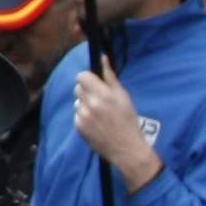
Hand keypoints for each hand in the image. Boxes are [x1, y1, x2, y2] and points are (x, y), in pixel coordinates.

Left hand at [72, 61, 161, 189]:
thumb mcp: (123, 96)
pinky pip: (77, 114)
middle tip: (99, 98)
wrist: (126, 148)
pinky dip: (84, 116)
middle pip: (78, 87)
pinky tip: (96, 122)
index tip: (95, 83)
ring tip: (99, 113)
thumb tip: (102, 58)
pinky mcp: (79, 127)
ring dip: (85, 103)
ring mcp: (83, 116)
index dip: (88, 78)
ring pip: (77, 101)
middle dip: (87, 90)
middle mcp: (90, 104)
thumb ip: (110, 76)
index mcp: (103, 94)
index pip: (82, 76)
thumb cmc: (128, 120)